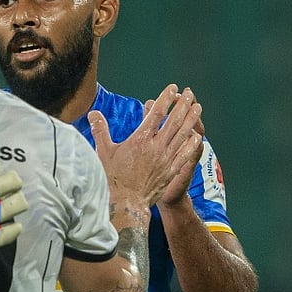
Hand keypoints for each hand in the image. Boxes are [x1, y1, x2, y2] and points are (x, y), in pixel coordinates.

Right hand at [92, 84, 202, 209]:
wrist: (126, 202)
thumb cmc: (112, 177)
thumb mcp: (103, 151)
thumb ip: (100, 130)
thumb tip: (93, 113)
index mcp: (140, 139)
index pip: (156, 113)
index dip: (165, 99)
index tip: (172, 89)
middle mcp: (156, 147)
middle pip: (174, 121)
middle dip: (183, 105)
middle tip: (189, 94)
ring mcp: (166, 159)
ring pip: (182, 134)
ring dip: (191, 120)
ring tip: (197, 108)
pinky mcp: (171, 170)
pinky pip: (185, 153)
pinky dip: (192, 143)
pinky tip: (196, 136)